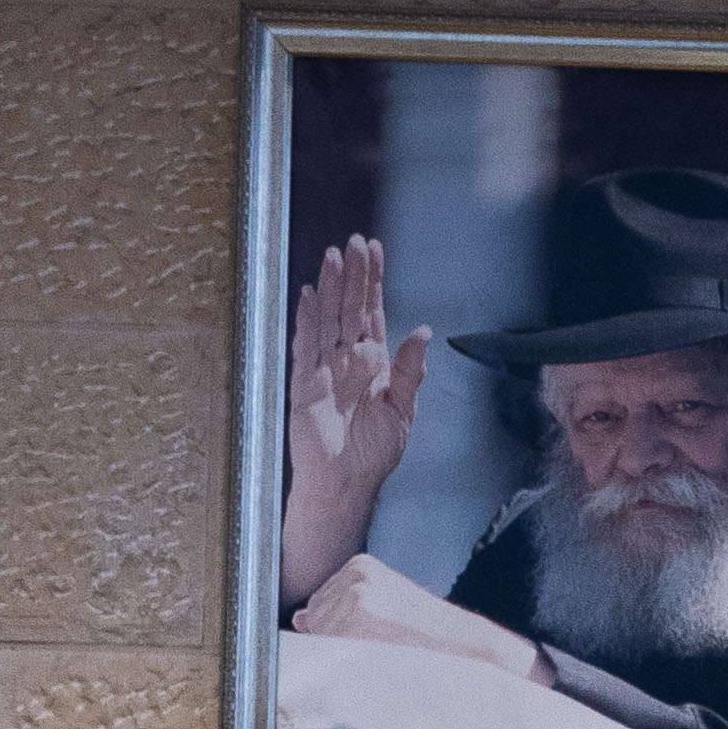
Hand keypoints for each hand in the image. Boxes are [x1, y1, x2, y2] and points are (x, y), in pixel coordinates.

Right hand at [276, 235, 434, 612]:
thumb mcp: (402, 410)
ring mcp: (323, 370)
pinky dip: (307, 321)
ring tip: (333, 257)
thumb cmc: (372, 454)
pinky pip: (305, 348)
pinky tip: (308, 295)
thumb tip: (423, 331)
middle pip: (348, 308)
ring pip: (327, 320)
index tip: (374, 248)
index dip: (372, 281)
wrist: (347, 487)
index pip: (371, 312)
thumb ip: (411, 371)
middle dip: (352, 275)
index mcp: (372, 362)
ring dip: (329, 289)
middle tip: (355, 241)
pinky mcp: (304, 386)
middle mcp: (346, 360)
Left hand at [288, 550, 537, 673]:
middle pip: (314, 619)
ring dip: (344, 653)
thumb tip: (298, 619)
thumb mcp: (383, 610)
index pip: (317, 605)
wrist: (469, 649)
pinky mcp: (359, 616)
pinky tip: (380, 655)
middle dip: (338, 639)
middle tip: (383, 644)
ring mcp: (356, 595)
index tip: (373, 636)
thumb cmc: (427, 638)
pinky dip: (348, 661)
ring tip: (385, 649)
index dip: (337, 630)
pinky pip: (331, 650)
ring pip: (321, 637)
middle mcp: (355, 575)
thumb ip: (338, 610)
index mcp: (360, 567)